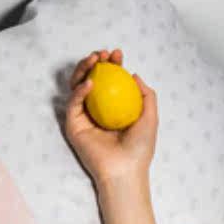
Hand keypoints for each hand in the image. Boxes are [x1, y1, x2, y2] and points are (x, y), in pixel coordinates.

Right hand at [62, 49, 158, 192]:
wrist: (125, 169)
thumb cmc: (140, 148)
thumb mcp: (150, 117)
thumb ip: (146, 95)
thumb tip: (134, 74)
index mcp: (114, 108)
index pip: (110, 81)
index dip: (112, 65)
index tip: (118, 54)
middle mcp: (97, 110)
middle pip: (91, 78)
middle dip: (95, 62)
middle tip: (103, 54)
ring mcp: (84, 117)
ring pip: (78, 85)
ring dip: (84, 69)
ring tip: (94, 60)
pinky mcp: (73, 125)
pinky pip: (74, 102)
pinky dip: (80, 90)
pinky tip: (90, 83)